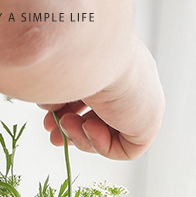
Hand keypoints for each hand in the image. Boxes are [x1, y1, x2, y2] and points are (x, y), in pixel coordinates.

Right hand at [41, 40, 164, 160]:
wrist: (90, 47)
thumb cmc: (69, 52)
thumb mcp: (59, 73)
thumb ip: (57, 90)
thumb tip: (47, 105)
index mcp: (114, 60)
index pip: (95, 94)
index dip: (68, 108)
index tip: (48, 113)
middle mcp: (131, 79)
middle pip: (102, 116)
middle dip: (72, 128)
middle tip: (51, 133)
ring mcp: (142, 101)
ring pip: (112, 134)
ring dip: (80, 135)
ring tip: (64, 124)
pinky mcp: (148, 124)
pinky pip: (126, 149)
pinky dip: (101, 144)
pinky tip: (89, 126)